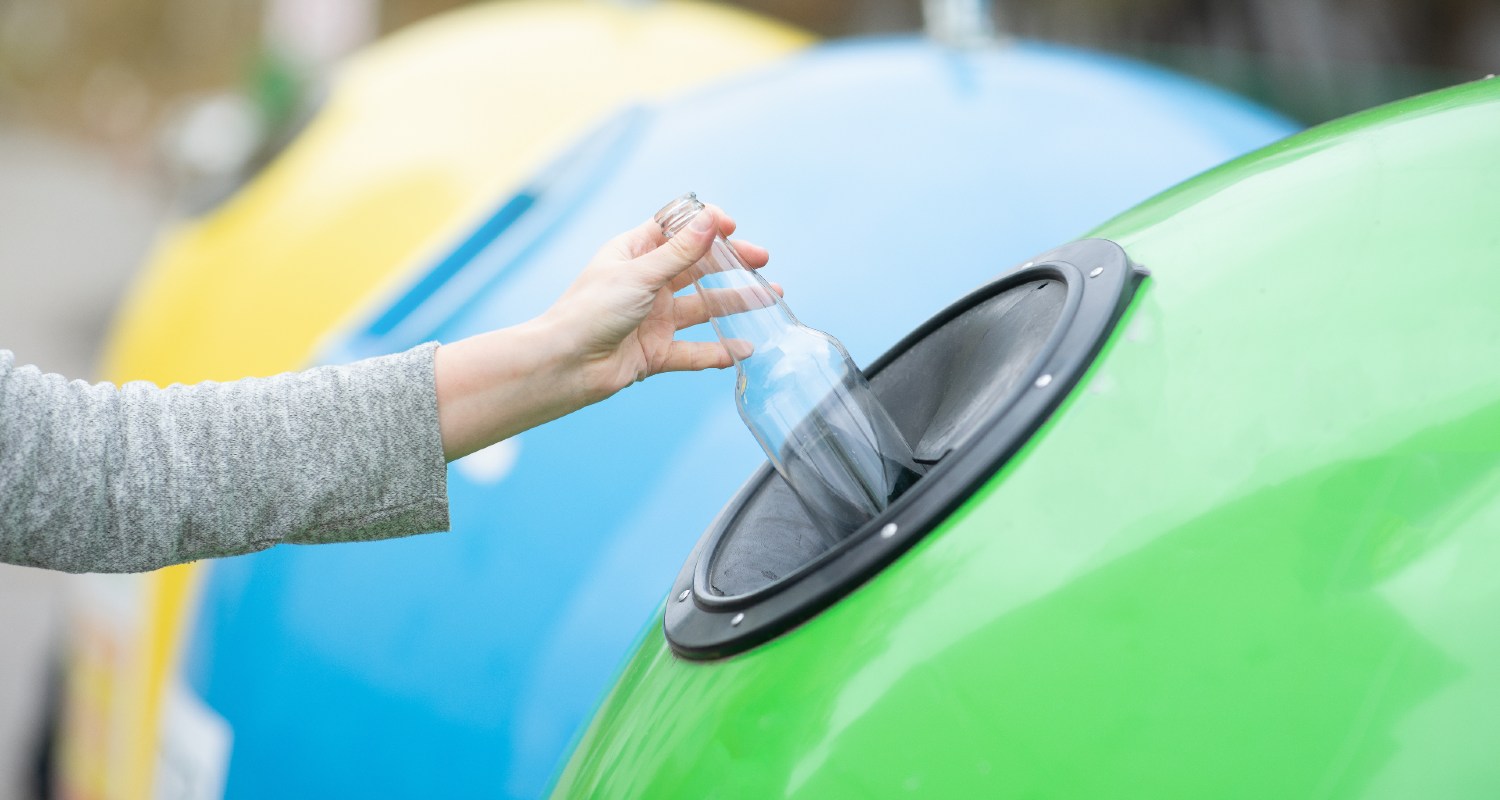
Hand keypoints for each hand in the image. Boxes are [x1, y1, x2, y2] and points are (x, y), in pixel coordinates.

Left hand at [433, 206, 770, 459]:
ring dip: (736, 302)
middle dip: (732, 264)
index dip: (705, 225)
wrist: (564, 365)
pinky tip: (745, 348)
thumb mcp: (639, 274)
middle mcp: (646, 283)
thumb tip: (711, 219)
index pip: (676, 230)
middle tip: (763, 261)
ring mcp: (653, 318)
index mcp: (634, 253)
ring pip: (703, 307)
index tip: (731, 227)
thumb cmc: (590, 311)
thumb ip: (680, 252)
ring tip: (771, 297)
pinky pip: (695, 350)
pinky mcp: (656, 352)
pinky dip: (719, 350)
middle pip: (697, 267)